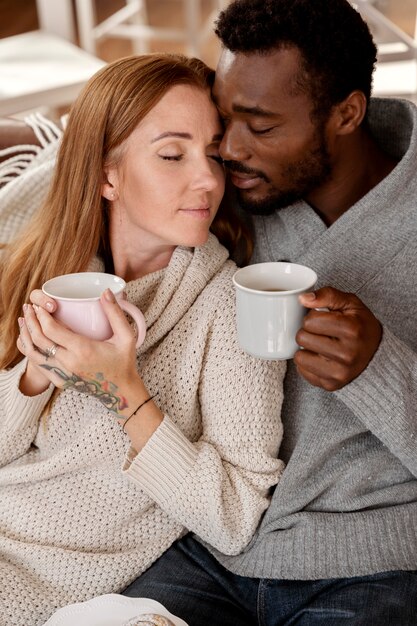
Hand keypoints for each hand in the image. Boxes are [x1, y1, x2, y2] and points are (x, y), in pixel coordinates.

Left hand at [17, 289, 144, 413]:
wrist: (121, 392)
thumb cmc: (124, 363)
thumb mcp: (126, 337)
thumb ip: (115, 313)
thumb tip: (105, 292)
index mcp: (83, 350)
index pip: (52, 330)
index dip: (42, 316)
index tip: (40, 305)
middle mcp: (69, 363)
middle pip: (39, 340)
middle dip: (31, 321)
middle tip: (29, 308)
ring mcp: (63, 374)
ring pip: (34, 354)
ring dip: (26, 335)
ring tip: (24, 321)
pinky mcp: (60, 381)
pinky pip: (38, 365)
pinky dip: (30, 351)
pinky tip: (28, 340)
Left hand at [294, 287, 381, 390]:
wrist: (377, 355)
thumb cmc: (361, 326)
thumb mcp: (350, 303)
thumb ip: (327, 295)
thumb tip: (302, 298)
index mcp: (352, 330)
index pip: (310, 320)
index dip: (313, 317)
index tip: (323, 319)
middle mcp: (347, 354)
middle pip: (302, 338)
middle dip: (308, 332)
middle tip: (321, 333)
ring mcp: (339, 372)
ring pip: (299, 357)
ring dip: (306, 349)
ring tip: (320, 345)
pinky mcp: (331, 385)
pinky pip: (302, 371)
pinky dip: (308, 363)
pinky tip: (320, 357)